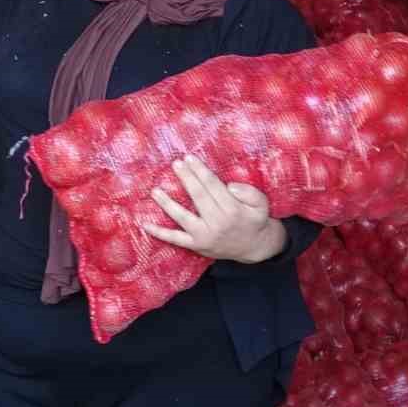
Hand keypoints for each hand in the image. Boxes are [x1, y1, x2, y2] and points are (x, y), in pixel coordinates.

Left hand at [143, 156, 285, 262]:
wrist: (254, 247)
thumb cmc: (254, 219)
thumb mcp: (261, 204)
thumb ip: (250, 192)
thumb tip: (229, 186)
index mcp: (233, 210)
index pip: (213, 186)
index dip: (200, 171)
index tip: (189, 158)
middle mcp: (217, 223)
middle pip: (198, 197)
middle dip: (186, 179)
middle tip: (175, 163)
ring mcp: (204, 236)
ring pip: (183, 217)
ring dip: (167, 203)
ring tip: (155, 191)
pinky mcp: (195, 245)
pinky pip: (175, 239)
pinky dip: (160, 232)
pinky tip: (145, 224)